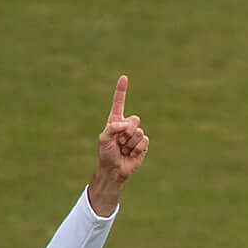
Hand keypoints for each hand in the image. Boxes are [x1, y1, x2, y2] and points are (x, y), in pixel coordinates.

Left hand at [88, 76, 147, 216]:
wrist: (114, 170)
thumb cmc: (106, 153)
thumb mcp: (103, 138)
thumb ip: (113, 128)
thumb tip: (128, 126)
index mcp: (115, 121)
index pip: (119, 103)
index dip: (121, 90)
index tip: (124, 77)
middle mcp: (126, 126)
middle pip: (134, 119)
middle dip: (127, 131)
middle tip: (120, 142)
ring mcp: (135, 136)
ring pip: (139, 132)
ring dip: (130, 143)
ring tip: (124, 150)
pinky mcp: (143, 146)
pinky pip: (145, 141)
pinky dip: (137, 149)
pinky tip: (130, 154)